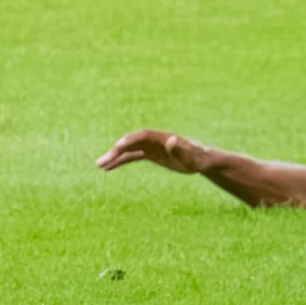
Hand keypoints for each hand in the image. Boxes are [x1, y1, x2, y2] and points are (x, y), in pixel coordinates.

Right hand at [97, 129, 213, 174]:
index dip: (130, 141)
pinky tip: (109, 168)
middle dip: (117, 150)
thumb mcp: (193, 157)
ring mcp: (153, 147)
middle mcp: (157, 140)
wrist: (205, 161)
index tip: (117, 148)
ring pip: (130, 150)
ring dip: (115, 156)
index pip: (143, 136)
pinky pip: (133, 157)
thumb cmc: (201, 159)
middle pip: (133, 142)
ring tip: (100, 165)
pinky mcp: (153, 155)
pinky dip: (121, 161)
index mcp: (165, 138)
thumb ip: (181, 149)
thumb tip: (170, 139)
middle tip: (101, 162)